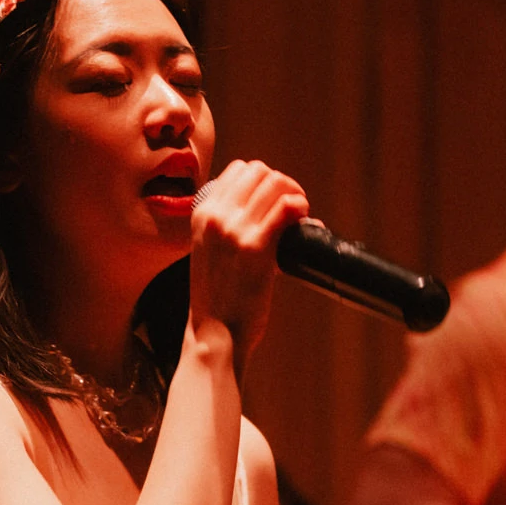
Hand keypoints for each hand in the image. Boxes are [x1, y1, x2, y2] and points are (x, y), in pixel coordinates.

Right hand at [186, 160, 306, 355]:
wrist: (214, 334)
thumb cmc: (218, 300)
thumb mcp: (210, 253)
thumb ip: (230, 229)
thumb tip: (276, 210)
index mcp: (202, 215)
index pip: (238, 170)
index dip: (263, 180)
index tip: (275, 200)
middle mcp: (215, 217)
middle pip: (259, 171)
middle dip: (282, 183)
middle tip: (293, 206)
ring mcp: (234, 230)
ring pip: (275, 183)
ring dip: (294, 194)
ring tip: (300, 214)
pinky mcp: (256, 248)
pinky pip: (286, 208)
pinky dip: (300, 208)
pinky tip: (304, 222)